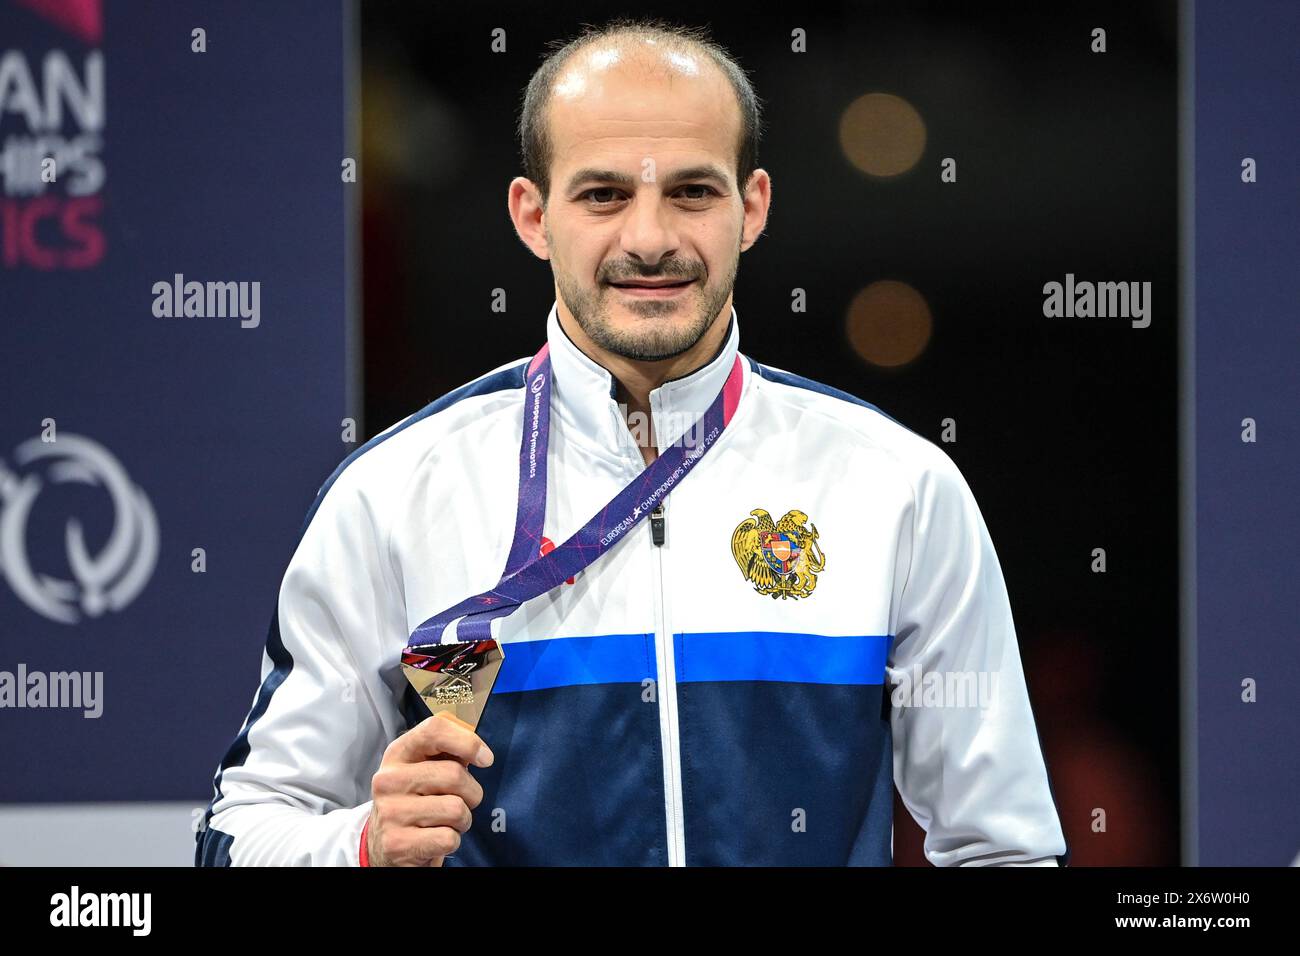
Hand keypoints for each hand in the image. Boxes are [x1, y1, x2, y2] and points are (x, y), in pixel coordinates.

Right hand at [366, 712, 493, 865]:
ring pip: (456, 809)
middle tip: (462, 801)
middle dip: (472, 792)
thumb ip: (449, 753)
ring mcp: (390, 812)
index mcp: (398, 754)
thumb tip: (480, 753)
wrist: (386, 845)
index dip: (468, 742)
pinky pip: (449, 838)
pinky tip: (436, 838)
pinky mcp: (397, 844)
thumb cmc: (417, 800)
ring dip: (463, 819)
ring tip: (447, 821)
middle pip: (454, 774)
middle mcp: (388, 780)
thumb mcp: (424, 768)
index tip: (486, 759)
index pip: (434, 730)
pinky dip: (453, 841)